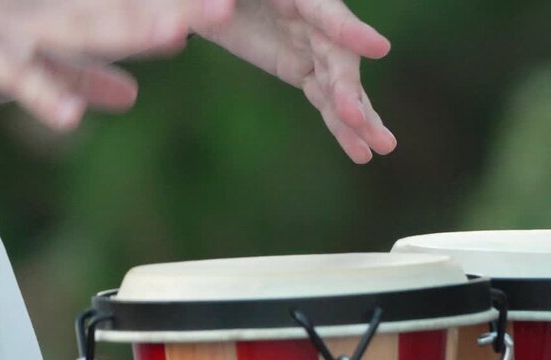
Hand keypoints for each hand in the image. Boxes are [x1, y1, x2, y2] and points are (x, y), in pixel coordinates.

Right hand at [0, 0, 234, 129]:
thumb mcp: (40, 67)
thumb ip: (86, 78)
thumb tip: (134, 96)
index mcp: (66, 13)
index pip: (130, 8)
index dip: (179, 8)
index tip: (224, 11)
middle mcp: (47, 10)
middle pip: (118, 7)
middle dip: (171, 8)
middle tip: (225, 8)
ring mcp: (13, 27)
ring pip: (77, 26)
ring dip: (125, 27)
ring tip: (174, 30)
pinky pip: (14, 75)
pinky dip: (43, 93)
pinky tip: (71, 120)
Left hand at [196, 0, 395, 162]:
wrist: (213, 3)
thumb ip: (220, 3)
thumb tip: (219, 17)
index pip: (328, 13)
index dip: (351, 32)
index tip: (379, 49)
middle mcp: (315, 21)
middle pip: (338, 58)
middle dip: (348, 90)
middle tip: (358, 118)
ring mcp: (312, 48)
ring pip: (339, 86)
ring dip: (359, 118)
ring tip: (382, 147)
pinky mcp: (302, 70)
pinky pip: (324, 100)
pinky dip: (340, 126)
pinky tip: (359, 151)